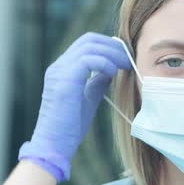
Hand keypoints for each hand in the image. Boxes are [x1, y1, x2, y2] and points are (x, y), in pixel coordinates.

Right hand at [18, 33, 130, 181]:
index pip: (86, 43)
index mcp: (63, 69)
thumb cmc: (70, 126)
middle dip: (113, 46)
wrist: (54, 145)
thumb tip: (112, 69)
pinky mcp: (64, 81)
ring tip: (125, 65)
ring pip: (89, 46)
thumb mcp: (89, 97)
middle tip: (129, 58)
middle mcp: (58, 66)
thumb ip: (98, 81)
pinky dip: (105, 63)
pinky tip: (114, 73)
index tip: (125, 56)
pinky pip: (88, 60)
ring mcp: (59, 72)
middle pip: (88, 39)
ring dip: (112, 53)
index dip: (108, 45)